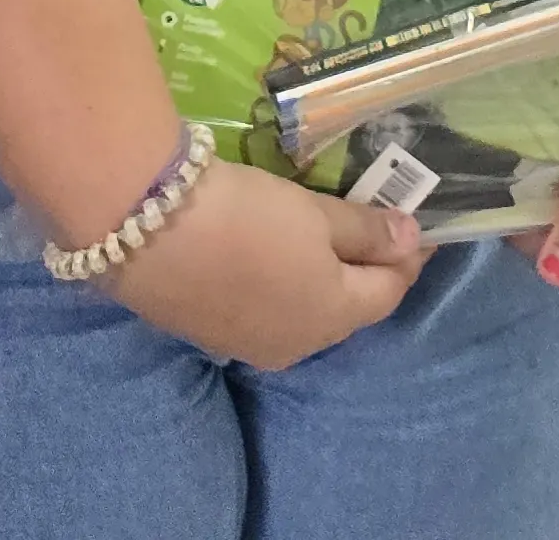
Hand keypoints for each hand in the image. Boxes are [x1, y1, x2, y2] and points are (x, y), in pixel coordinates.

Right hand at [101, 160, 420, 369]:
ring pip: (298, 312)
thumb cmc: (244, 215)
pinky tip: (259, 256)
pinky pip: (256, 310)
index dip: (406, 257)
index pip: (388, 291)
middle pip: (343, 308)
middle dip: (360, 271)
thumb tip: (411, 241)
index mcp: (333, 318)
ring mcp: (244, 344)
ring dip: (314, 279)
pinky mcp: (202, 330)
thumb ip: (364, 231)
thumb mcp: (312, 213)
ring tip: (312, 240)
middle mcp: (295, 345)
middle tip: (367, 228)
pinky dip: (271, 284)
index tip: (419, 226)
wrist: (139, 226)